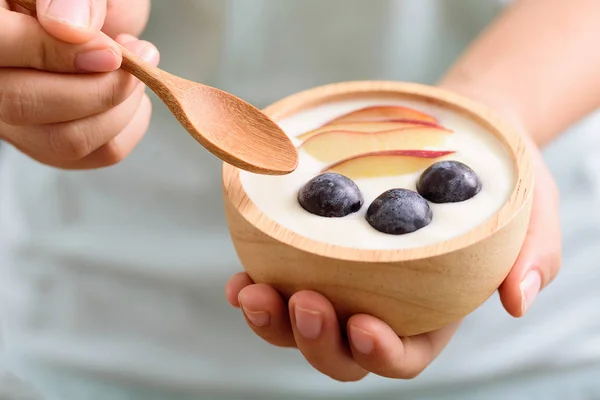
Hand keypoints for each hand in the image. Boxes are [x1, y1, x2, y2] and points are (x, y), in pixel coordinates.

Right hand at [0, 0, 157, 168]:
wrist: (100, 20)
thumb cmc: (89, 2)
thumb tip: (70, 29)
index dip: (53, 53)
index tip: (111, 53)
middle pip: (22, 104)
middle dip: (99, 89)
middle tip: (136, 59)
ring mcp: (14, 118)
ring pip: (64, 140)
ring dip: (121, 109)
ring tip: (135, 72)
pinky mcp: (51, 143)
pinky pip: (96, 154)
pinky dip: (130, 126)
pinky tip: (130, 97)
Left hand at [225, 122, 560, 381]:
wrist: (453, 135)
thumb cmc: (496, 179)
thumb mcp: (530, 209)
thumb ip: (531, 256)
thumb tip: (517, 302)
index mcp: (431, 312)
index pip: (405, 355)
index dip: (382, 353)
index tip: (365, 324)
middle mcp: (381, 305)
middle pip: (341, 351)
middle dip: (315, 340)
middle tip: (305, 301)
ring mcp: (341, 281)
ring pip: (299, 325)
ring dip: (272, 320)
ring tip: (251, 292)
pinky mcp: (311, 253)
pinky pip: (277, 280)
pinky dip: (254, 286)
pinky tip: (240, 276)